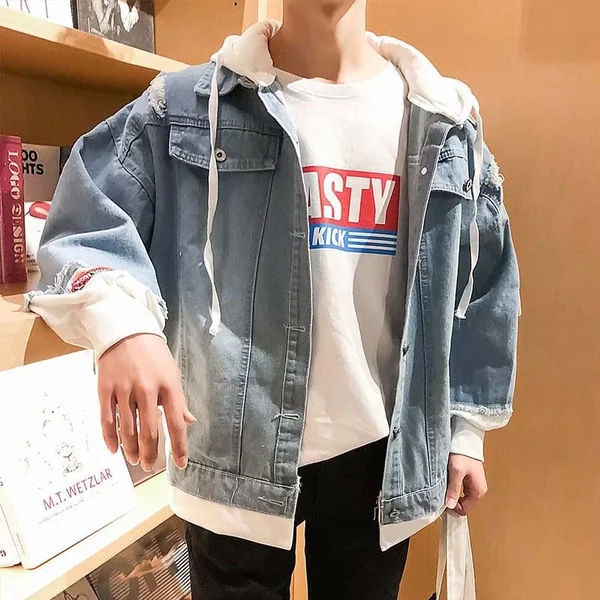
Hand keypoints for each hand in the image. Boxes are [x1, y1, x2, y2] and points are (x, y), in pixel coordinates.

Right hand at [98, 334, 195, 470]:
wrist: (126, 331)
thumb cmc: (154, 354)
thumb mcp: (172, 374)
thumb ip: (179, 401)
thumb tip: (189, 422)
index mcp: (169, 386)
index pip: (176, 423)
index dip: (179, 447)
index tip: (181, 464)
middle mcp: (147, 390)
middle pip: (150, 431)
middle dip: (151, 453)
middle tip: (150, 466)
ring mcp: (125, 390)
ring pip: (128, 429)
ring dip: (131, 449)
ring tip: (135, 460)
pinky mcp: (105, 389)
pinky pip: (107, 419)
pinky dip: (110, 437)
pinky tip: (114, 450)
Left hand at [445, 454, 487, 515]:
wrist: (466, 441)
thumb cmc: (463, 455)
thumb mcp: (456, 472)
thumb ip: (454, 489)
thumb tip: (450, 505)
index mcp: (478, 491)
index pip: (465, 510)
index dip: (453, 508)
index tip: (442, 502)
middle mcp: (478, 490)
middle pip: (463, 505)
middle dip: (452, 502)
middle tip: (441, 494)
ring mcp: (474, 485)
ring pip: (461, 498)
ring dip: (452, 495)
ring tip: (444, 487)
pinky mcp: (470, 480)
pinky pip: (461, 490)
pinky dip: (454, 489)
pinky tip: (448, 483)